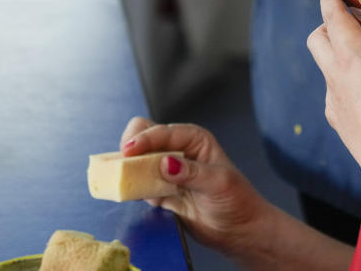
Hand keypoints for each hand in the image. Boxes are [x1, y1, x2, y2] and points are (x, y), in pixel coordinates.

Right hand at [120, 118, 269, 256]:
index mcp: (194, 139)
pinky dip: (132, 186)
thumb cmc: (237, 200)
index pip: (164, 131)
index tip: (128, 149)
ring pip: (138, 161)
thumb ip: (192, 172)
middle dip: (132, 148)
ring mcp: (166, 171)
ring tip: (123, 178)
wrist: (238, 229)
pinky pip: (139, 184)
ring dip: (128, 168)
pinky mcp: (159, 191)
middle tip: (123, 163)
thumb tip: (165, 163)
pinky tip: (132, 193)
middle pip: (145, 138)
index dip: (145, 138)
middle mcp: (178, 150)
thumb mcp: (218, 183)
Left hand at [308, 0, 360, 185]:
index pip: (330, 13)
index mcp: (349, 54)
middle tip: (354, 21)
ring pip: (325, 65)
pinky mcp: (338, 119)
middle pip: (317, 37)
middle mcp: (334, 73)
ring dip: (338, 54)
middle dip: (329, 24)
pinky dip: (347, 82)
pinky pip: (335, 92)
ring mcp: (332, 98)